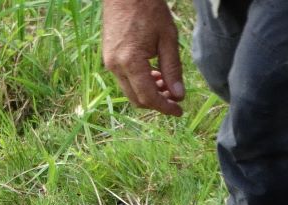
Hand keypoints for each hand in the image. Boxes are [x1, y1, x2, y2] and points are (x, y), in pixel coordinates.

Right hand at [101, 0, 184, 116]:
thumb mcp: (168, 38)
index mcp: (130, 62)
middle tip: (175, 98)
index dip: (165, 107)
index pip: (148, 96)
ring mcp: (109, 63)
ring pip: (130, 91)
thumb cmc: (149, 10)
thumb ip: (173, 69)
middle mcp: (116, 67)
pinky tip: (154, 73)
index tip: (179, 110)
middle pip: (137, 99)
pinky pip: (124, 80)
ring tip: (166, 82)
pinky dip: (140, 82)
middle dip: (157, 102)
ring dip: (148, 92)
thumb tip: (178, 95)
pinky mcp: (108, 58)